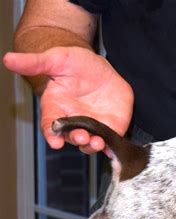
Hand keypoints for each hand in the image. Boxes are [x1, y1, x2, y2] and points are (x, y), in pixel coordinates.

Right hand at [3, 46, 133, 153]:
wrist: (99, 66)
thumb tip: (8, 59)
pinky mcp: (112, 124)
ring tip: (97, 142)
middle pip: (73, 137)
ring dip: (93, 145)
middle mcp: (75, 120)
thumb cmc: (75, 64)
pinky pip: (112, 137)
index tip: (54, 142)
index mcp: (57, 108)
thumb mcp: (56, 59)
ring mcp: (94, 124)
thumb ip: (35, 63)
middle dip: (77, 139)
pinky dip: (112, 145)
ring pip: (92, 142)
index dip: (52, 135)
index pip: (51, 125)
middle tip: (81, 137)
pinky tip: (112, 149)